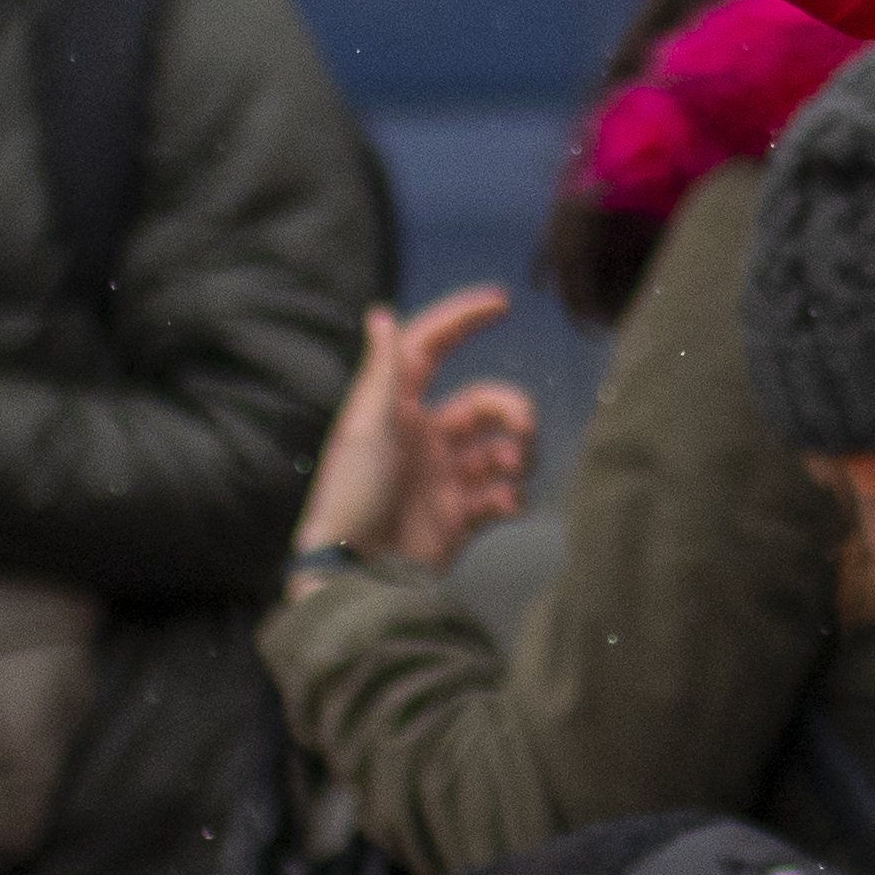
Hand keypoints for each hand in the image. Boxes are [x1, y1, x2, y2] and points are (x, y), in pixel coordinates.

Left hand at [302, 289, 539, 568]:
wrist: (357, 572)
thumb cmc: (351, 494)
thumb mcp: (365, 426)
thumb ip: (384, 371)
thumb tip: (381, 313)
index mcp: (396, 409)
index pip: (432, 348)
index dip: (463, 320)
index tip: (502, 302)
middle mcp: (423, 439)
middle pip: (483, 404)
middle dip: (511, 408)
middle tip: (523, 426)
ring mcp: (444, 478)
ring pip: (500, 448)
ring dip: (517, 452)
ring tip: (512, 467)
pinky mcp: (460, 518)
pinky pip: (500, 496)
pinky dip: (511, 495)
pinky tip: (503, 504)